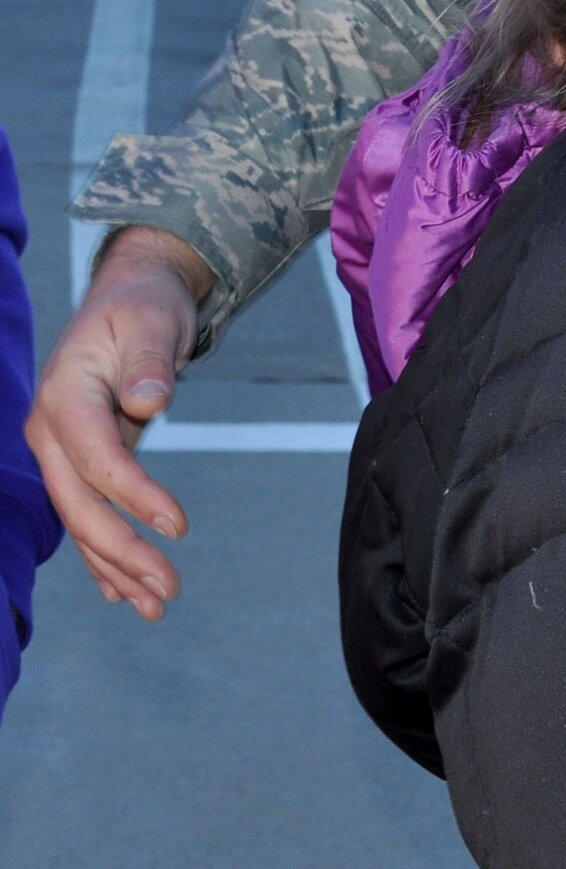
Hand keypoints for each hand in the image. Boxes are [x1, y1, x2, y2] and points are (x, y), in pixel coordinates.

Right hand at [26, 227, 213, 619]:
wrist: (130, 296)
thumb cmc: (144, 305)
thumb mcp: (152, 319)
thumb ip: (149, 361)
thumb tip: (148, 400)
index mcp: (64, 397)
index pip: (99, 459)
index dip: (136, 496)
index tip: (180, 526)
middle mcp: (51, 431)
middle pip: (81, 505)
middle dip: (122, 551)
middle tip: (171, 588)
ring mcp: (61, 450)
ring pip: (83, 520)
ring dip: (116, 566)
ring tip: (159, 603)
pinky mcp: (81, 461)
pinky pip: (89, 514)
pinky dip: (104, 555)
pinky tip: (124, 592)